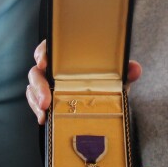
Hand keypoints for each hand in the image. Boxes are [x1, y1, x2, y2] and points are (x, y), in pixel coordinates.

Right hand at [25, 40, 141, 124]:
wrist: (105, 104)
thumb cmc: (106, 84)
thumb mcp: (116, 79)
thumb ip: (124, 72)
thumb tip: (135, 69)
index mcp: (68, 57)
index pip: (50, 48)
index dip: (43, 52)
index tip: (43, 61)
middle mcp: (54, 70)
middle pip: (36, 71)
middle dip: (38, 85)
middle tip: (46, 100)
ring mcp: (47, 85)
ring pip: (32, 88)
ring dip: (36, 100)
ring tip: (45, 112)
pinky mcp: (45, 101)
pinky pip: (35, 103)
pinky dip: (37, 111)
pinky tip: (44, 119)